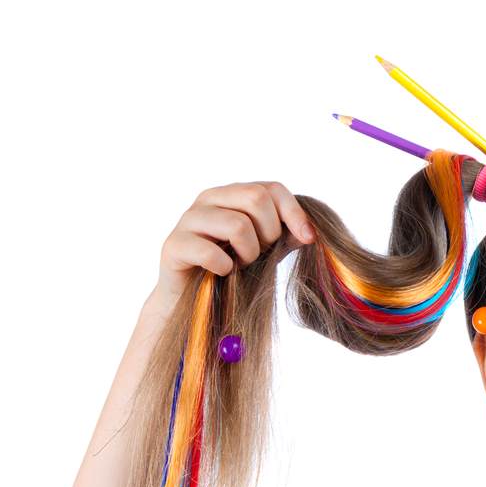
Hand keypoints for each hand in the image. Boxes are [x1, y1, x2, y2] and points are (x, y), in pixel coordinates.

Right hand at [156, 181, 314, 304]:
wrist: (195, 298)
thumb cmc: (234, 268)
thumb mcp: (267, 248)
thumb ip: (287, 234)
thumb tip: (310, 232)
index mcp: (232, 194)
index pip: (272, 188)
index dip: (294, 213)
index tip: (308, 239)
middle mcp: (209, 198)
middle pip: (256, 198)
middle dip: (269, 233)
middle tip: (259, 254)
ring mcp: (189, 219)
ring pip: (237, 225)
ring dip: (249, 254)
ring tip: (241, 264)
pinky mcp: (174, 244)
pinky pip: (211, 253)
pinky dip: (225, 268)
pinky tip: (222, 273)